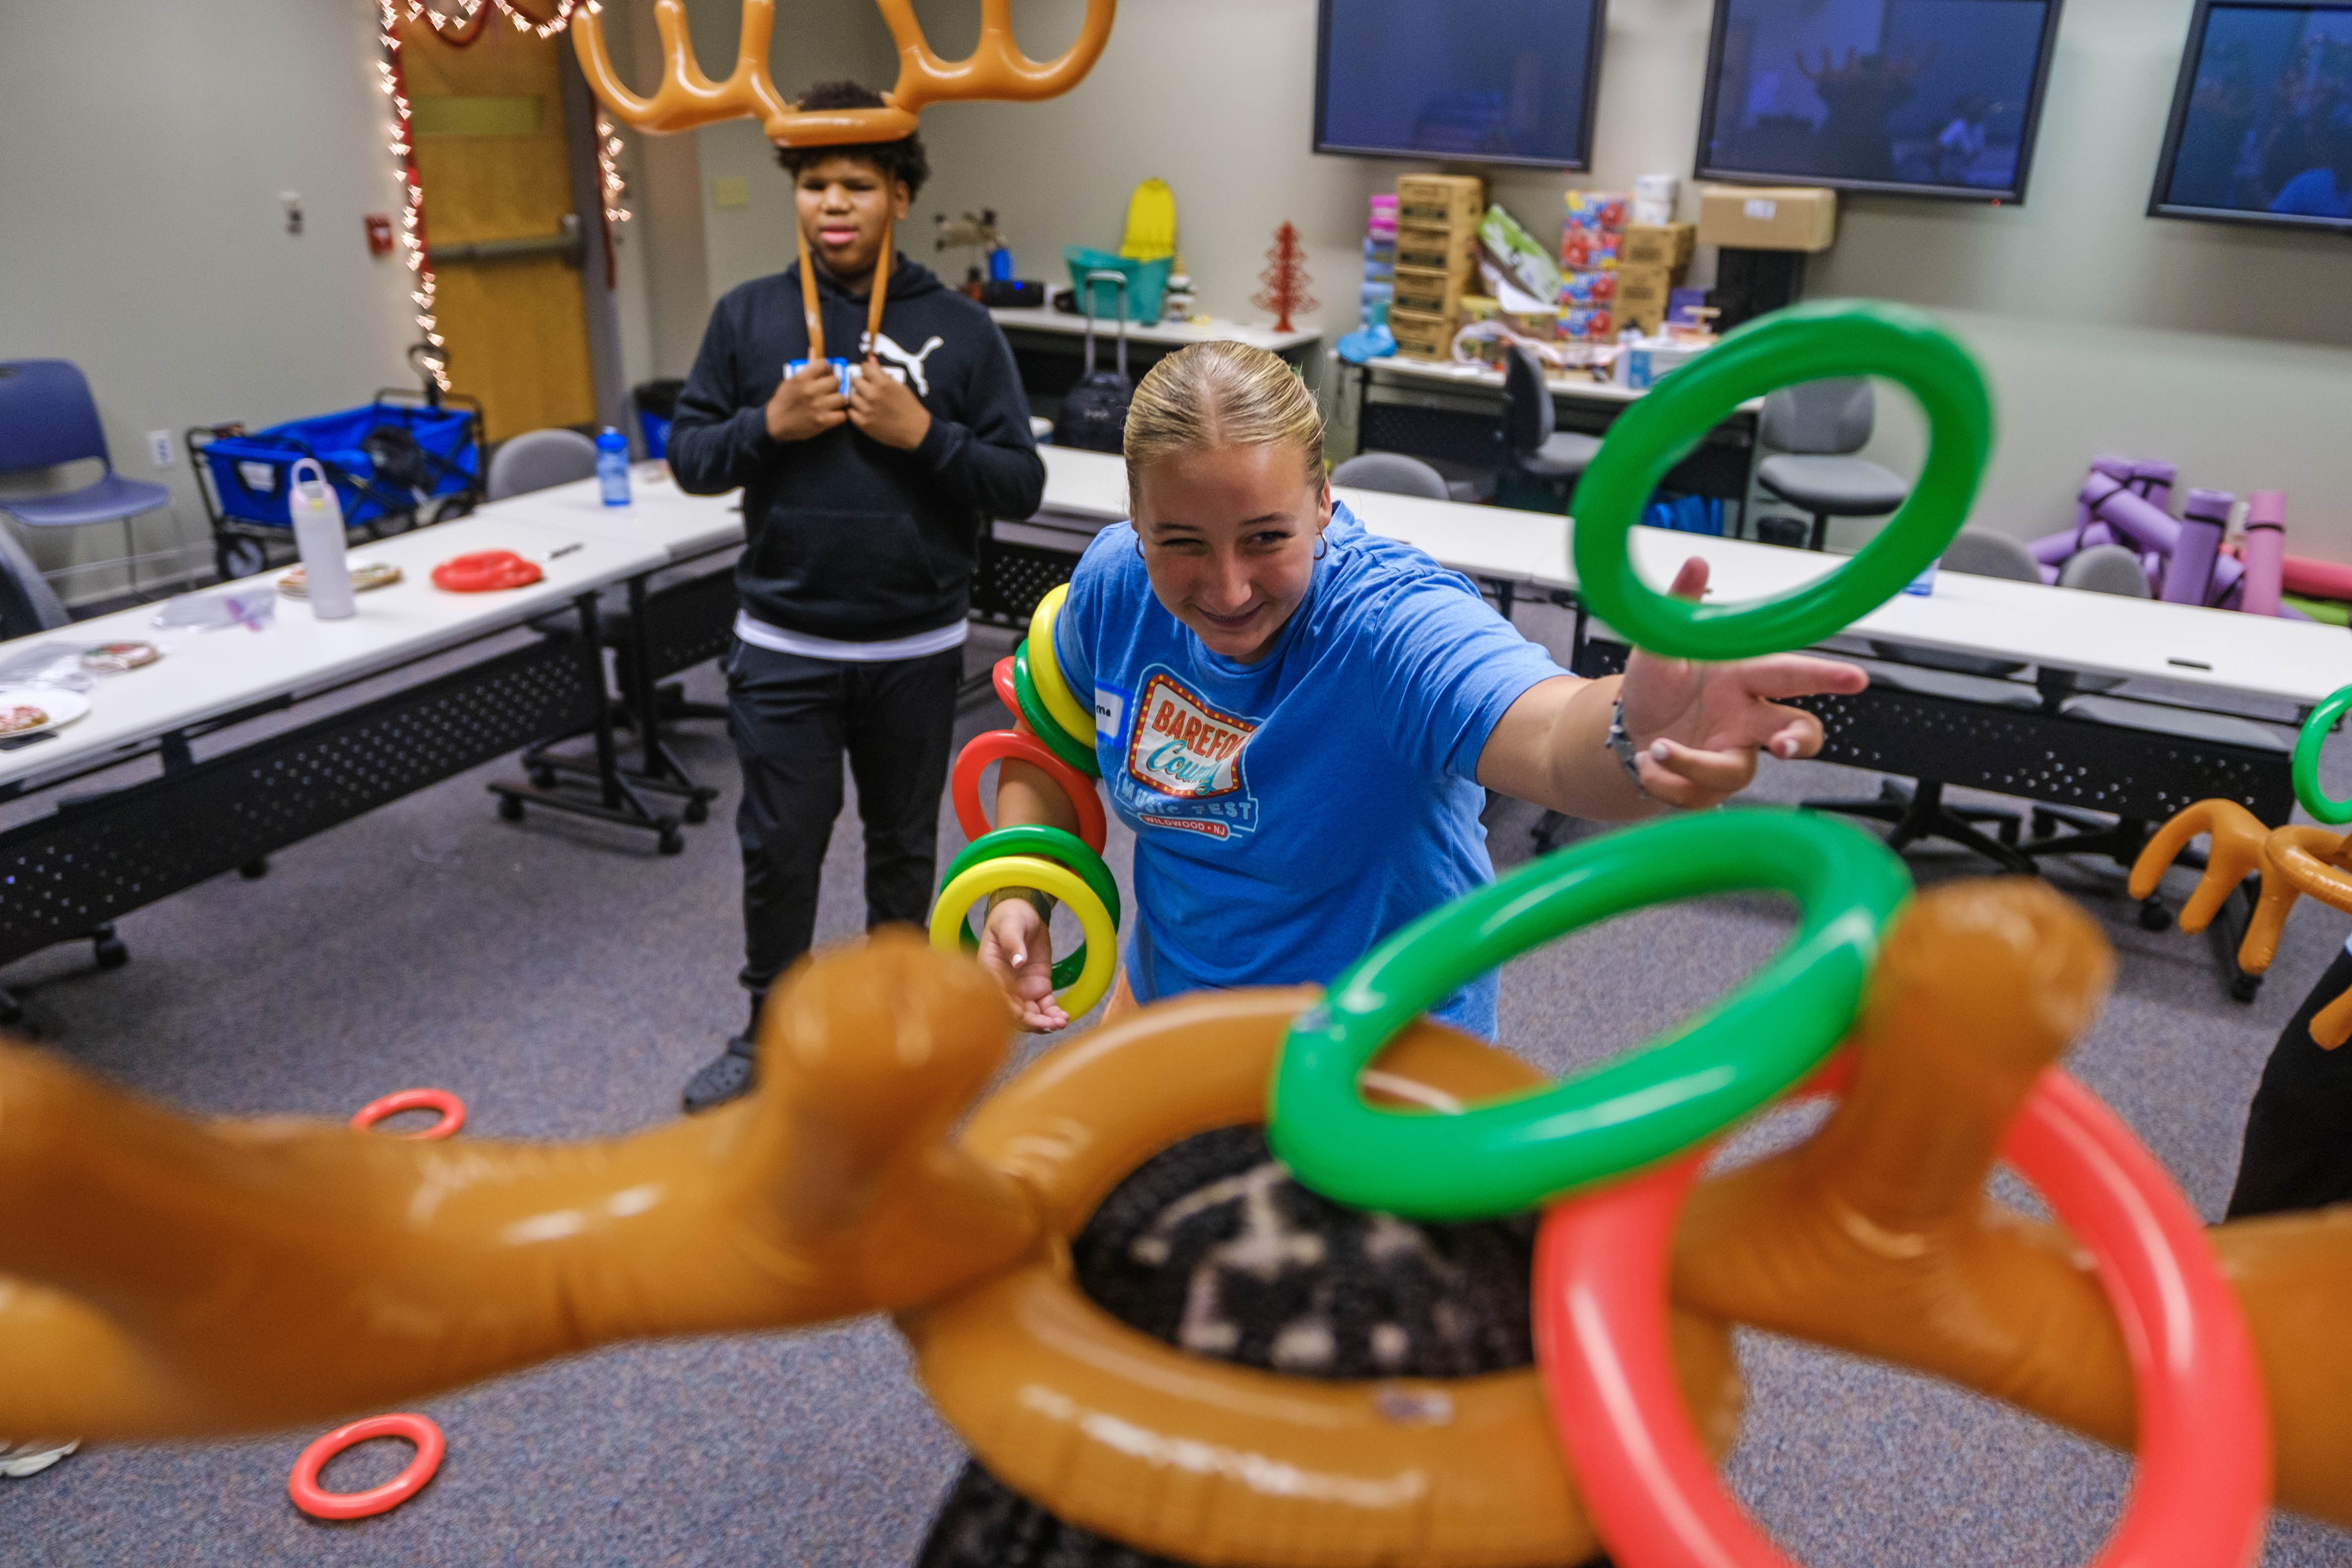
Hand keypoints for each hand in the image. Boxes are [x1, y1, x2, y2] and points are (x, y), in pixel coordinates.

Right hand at [764, 358, 848, 441]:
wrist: (775, 423)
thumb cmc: (784, 400)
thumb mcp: (791, 381)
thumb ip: (805, 367)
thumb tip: (813, 350)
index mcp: (802, 378)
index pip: (825, 364)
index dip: (827, 368)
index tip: (825, 373)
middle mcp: (811, 390)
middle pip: (836, 380)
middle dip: (834, 384)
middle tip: (829, 389)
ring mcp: (818, 406)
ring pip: (842, 397)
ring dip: (838, 400)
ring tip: (831, 402)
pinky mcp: (823, 421)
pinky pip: (842, 415)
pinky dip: (839, 415)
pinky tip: (832, 414)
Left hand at [847, 357, 932, 449]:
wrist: (915, 430)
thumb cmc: (909, 406)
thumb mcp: (899, 386)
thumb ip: (883, 374)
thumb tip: (870, 360)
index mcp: (883, 383)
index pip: (864, 368)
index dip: (867, 370)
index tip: (869, 375)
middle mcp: (872, 395)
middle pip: (855, 381)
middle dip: (861, 383)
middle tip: (867, 389)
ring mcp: (866, 409)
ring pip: (851, 396)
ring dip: (857, 397)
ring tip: (866, 401)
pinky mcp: (862, 423)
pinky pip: (850, 412)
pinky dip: (855, 411)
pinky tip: (863, 411)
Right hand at [976, 896, 1067, 1031]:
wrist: (1025, 912)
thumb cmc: (1011, 917)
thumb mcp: (1011, 925)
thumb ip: (1013, 942)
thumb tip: (1018, 961)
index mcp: (990, 971)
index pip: (996, 995)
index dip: (1008, 1008)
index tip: (1022, 1016)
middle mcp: (1005, 986)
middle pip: (1014, 1012)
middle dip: (1031, 1022)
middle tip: (1049, 1025)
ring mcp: (1022, 989)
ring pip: (1031, 1014)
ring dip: (1044, 1023)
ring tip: (1061, 1023)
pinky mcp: (1039, 987)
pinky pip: (1045, 1007)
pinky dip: (1053, 1015)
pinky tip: (1064, 1018)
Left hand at [1616, 556, 1868, 808]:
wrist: (1628, 725)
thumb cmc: (1658, 683)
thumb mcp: (1660, 644)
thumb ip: (1680, 607)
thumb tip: (1695, 564)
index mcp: (1744, 678)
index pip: (1791, 674)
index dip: (1825, 676)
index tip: (1856, 679)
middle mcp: (1747, 718)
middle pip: (1799, 732)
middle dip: (1798, 741)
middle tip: (1782, 747)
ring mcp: (1731, 753)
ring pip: (1739, 772)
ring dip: (1696, 765)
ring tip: (1657, 749)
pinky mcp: (1709, 785)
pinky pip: (1698, 794)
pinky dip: (1666, 783)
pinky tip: (1646, 764)